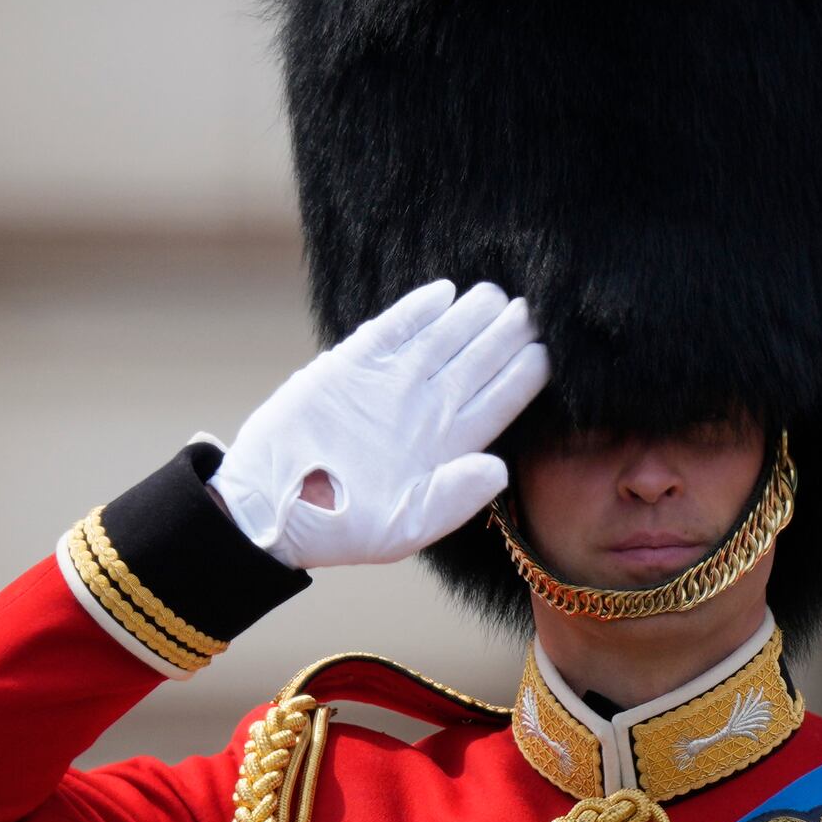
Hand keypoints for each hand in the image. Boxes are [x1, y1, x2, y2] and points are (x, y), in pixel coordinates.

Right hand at [207, 280, 553, 572]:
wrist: (274, 510)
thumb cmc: (344, 529)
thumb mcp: (407, 527)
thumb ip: (455, 499)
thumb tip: (499, 468)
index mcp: (446, 446)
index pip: (498, 403)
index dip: (523, 376)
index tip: (547, 352)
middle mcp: (423, 410)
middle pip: (475, 363)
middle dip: (505, 335)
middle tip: (531, 308)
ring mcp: (387, 385)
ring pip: (439, 341)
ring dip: (468, 316)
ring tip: (496, 293)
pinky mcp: (347, 367)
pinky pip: (389, 332)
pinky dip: (414, 311)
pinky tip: (442, 293)